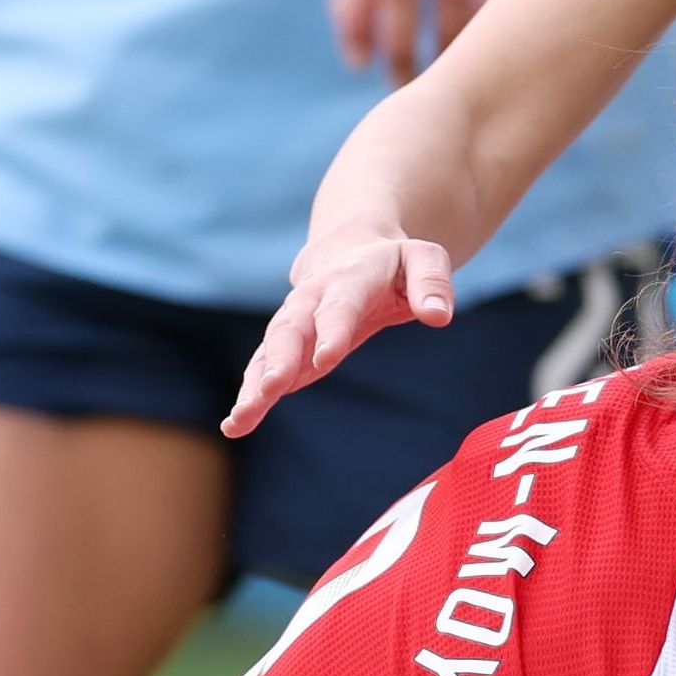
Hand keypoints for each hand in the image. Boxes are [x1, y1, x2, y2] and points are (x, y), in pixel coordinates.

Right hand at [224, 225, 455, 436]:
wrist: (350, 251)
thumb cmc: (394, 262)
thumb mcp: (424, 259)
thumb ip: (432, 283)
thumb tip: (439, 315)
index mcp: (350, 277)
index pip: (340, 304)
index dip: (332, 329)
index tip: (324, 360)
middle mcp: (312, 299)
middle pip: (291, 327)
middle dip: (280, 358)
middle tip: (270, 389)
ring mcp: (294, 322)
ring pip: (269, 352)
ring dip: (254, 384)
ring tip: (240, 419)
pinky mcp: (286, 348)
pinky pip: (263, 369)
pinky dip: (250, 395)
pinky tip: (236, 425)